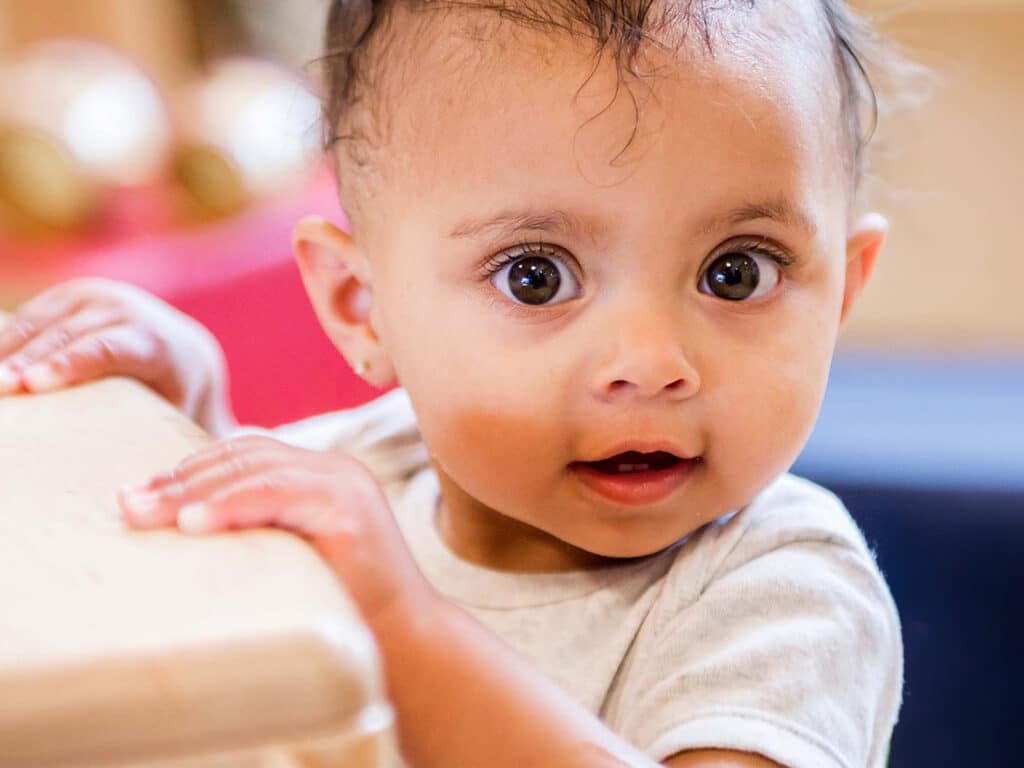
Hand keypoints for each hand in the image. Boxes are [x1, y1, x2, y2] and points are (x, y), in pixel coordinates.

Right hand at [0, 277, 235, 435]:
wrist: (185, 353)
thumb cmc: (179, 402)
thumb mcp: (182, 420)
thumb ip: (173, 446)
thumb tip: (160, 497)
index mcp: (158, 344)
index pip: (110, 349)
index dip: (69, 363)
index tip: (32, 384)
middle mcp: (129, 312)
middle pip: (69, 334)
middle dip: (25, 358)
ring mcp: (98, 298)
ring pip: (43, 319)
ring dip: (5, 348)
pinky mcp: (72, 295)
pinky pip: (31, 314)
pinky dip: (4, 338)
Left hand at [118, 434, 429, 626]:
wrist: (405, 642)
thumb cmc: (343, 608)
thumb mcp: (289, 557)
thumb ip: (256, 529)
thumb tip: (183, 523)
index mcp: (320, 475)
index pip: (246, 454)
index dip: (190, 469)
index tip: (140, 495)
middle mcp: (334, 469)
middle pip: (244, 455)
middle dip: (181, 477)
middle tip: (128, 503)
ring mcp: (344, 482)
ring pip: (256, 468)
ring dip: (194, 489)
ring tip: (147, 512)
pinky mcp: (349, 506)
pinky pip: (277, 493)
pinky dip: (229, 504)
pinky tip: (192, 522)